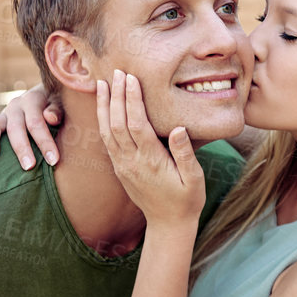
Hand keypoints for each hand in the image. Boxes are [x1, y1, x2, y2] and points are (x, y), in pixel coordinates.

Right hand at [0, 83, 60, 167]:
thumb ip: (57, 110)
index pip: (37, 123)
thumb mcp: (62, 103)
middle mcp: (16, 105)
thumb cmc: (60, 104)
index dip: (45, 142)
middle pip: (16, 128)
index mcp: (33, 100)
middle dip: (22, 148)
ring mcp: (5, 113)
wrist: (49, 93)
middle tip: (29, 167)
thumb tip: (50, 118)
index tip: (54, 160)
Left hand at [97, 69, 204, 228]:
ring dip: (104, 106)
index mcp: (151, 161)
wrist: (167, 224)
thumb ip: (185, 154)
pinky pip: (106, 140)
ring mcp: (122, 165)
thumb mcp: (194, 179)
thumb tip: (180, 128)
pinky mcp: (119, 168)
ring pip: (107, 131)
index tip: (132, 78)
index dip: (132, 100)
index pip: (137, 124)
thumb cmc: (186, 200)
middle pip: (117, 123)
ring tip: (103, 83)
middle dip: (117, 96)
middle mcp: (131, 162)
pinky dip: (103, 120)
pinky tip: (104, 107)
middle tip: (116, 71)